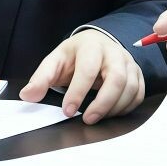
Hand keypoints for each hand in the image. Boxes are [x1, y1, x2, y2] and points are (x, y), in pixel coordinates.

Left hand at [20, 30, 145, 123]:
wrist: (94, 45)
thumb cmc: (74, 56)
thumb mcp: (55, 62)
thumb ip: (41, 78)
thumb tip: (28, 95)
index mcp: (91, 46)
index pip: (88, 69)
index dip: (78, 92)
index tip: (67, 111)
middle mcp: (114, 52)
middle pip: (117, 78)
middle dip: (103, 103)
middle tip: (87, 119)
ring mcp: (128, 62)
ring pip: (130, 87)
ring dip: (114, 108)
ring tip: (96, 117)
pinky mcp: (136, 74)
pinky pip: (138, 93)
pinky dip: (127, 108)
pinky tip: (111, 114)